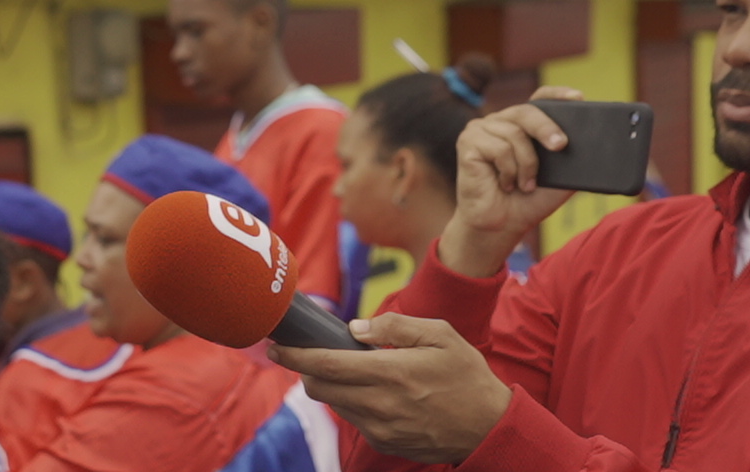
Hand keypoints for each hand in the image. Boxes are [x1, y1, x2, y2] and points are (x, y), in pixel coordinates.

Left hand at [269, 314, 511, 464]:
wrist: (491, 427)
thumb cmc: (467, 375)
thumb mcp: (440, 335)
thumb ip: (396, 326)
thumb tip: (356, 328)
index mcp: (391, 373)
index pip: (327, 365)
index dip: (295, 356)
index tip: (277, 347)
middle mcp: (380, 404)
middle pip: (320, 388)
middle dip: (305, 370)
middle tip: (307, 354)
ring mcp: (382, 428)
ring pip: (334, 405)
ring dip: (328, 386)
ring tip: (345, 369)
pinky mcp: (386, 443)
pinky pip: (353, 420)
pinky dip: (350, 402)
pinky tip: (368, 390)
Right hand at [439, 86, 581, 276]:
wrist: (501, 225)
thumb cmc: (528, 201)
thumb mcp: (559, 178)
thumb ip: (571, 159)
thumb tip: (595, 147)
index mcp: (522, 126)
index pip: (539, 100)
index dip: (557, 95)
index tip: (578, 98)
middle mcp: (500, 122)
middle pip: (527, 112)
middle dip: (546, 128)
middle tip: (560, 146)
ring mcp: (480, 130)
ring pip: (514, 134)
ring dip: (526, 165)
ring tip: (525, 184)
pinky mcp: (467, 143)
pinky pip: (498, 148)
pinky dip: (508, 170)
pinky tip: (505, 183)